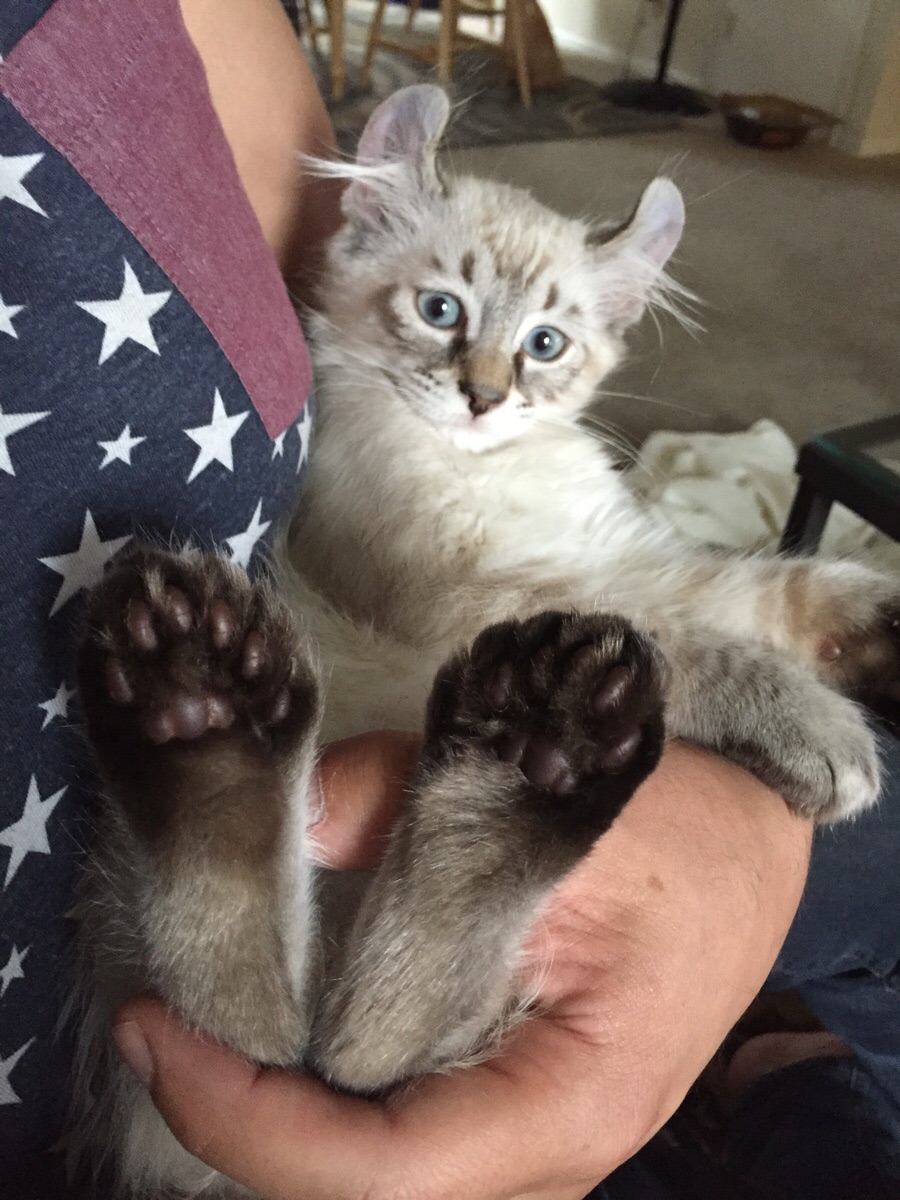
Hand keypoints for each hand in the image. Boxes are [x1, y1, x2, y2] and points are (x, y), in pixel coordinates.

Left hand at [113, 737, 811, 1199]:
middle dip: (246, 1124)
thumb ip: (416, 793)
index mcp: (570, 1101)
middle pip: (361, 1193)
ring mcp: (522, 1135)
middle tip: (169, 1019)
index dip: (253, 1123)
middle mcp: (543, 1151)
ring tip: (207, 1023)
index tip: (163, 1034)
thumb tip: (296, 812)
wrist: (751, 849)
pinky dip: (319, 1097)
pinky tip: (280, 1023)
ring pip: (373, 1174)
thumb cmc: (687, 833)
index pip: (382, 1175)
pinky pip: (396, 1133)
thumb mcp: (565, 797)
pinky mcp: (505, 1100)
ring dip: (277, 1117)